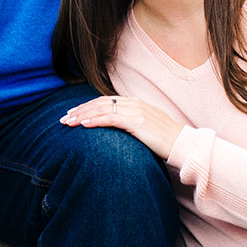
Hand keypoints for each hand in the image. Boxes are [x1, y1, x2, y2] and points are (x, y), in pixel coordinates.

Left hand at [61, 96, 183, 159]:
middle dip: (80, 110)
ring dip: (82, 115)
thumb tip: (117, 131)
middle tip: (64, 118)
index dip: (88, 106)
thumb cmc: (165, 141)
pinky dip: (95, 120)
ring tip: (68, 122)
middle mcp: (134, 103)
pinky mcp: (137, 122)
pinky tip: (83, 124)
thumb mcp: (147, 128)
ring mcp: (136, 111)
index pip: (106, 101)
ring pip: (102, 109)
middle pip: (100, 103)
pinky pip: (111, 118)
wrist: (183, 145)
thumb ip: (132, 124)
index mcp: (136, 103)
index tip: (73, 113)